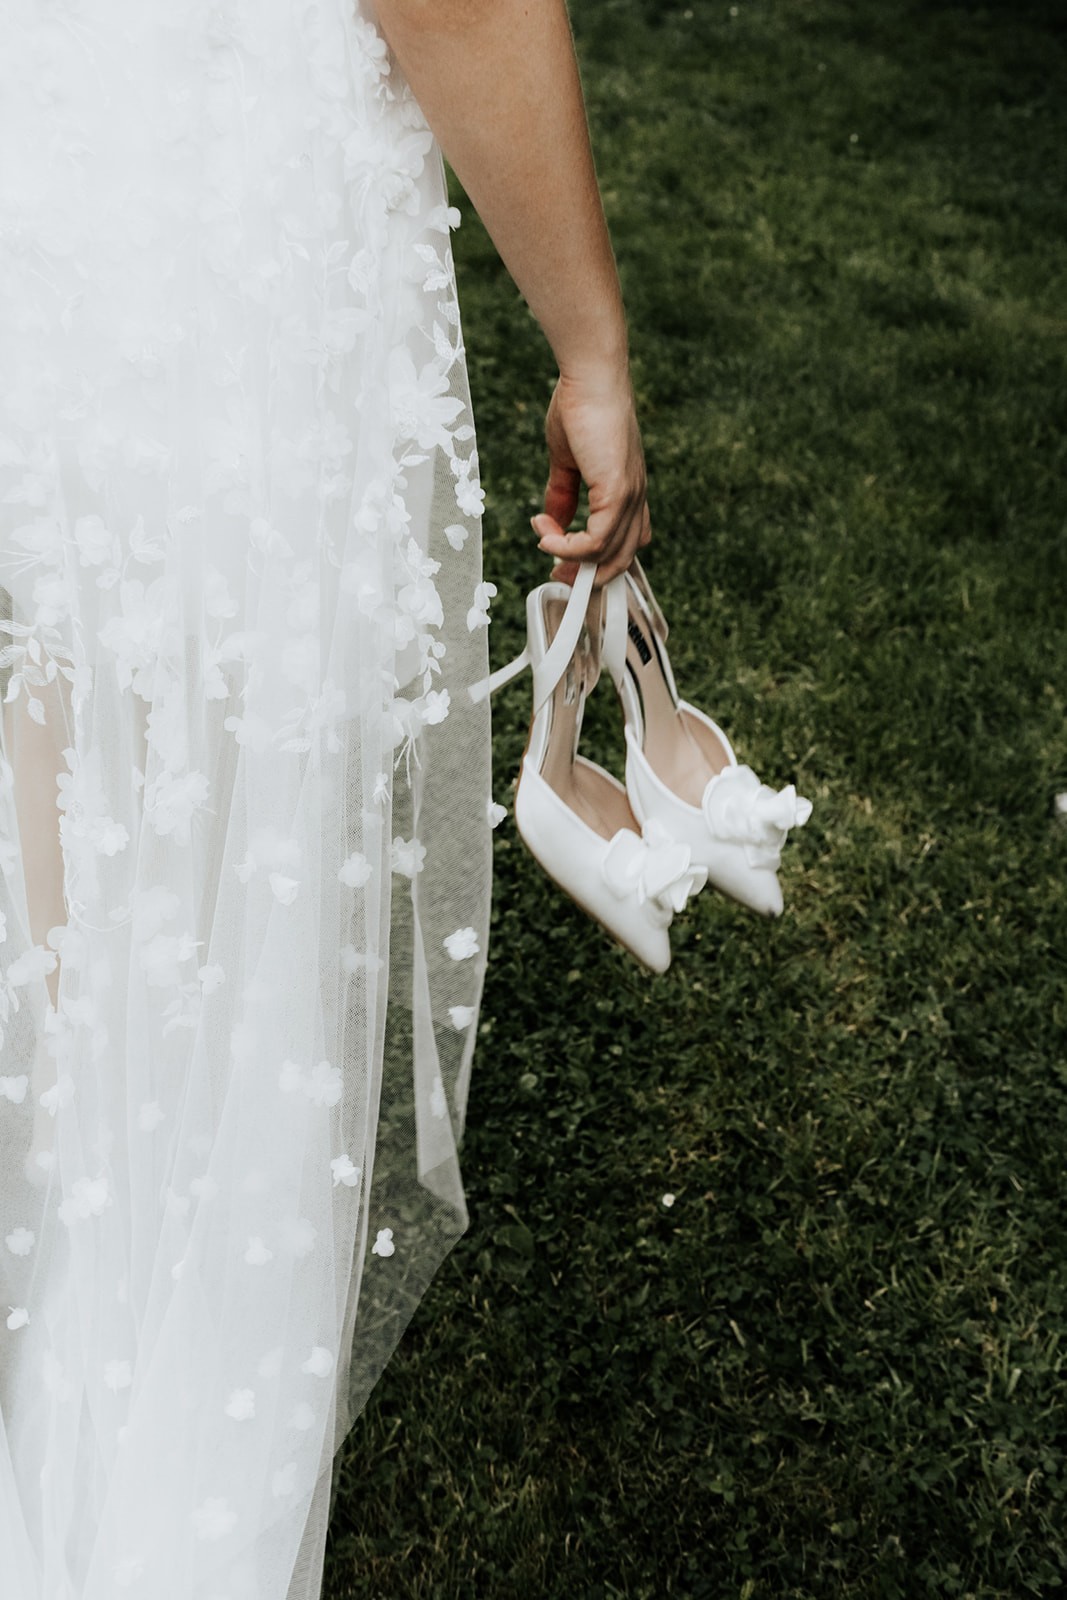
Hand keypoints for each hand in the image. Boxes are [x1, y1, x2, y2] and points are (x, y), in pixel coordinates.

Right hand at [532, 365, 650, 586]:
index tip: (562, 562)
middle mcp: (635, 498)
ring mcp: (630, 497)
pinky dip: (568, 547)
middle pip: (621, 560)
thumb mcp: (566, 461)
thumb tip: (552, 522)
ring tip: (543, 540)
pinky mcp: (618, 494)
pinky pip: (597, 542)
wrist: (590, 378)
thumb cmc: (580, 407)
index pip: (627, 543)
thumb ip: (562, 494)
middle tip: (553, 571)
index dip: (598, 562)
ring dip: (569, 558)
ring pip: (609, 556)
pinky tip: (546, 534)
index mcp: (628, 491)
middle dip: (585, 575)